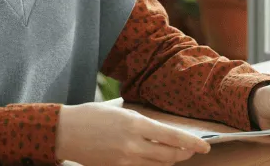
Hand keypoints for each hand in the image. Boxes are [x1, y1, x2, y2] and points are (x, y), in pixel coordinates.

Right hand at [55, 103, 210, 165]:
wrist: (64, 132)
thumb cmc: (90, 115)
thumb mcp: (119, 110)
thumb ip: (140, 119)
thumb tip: (160, 126)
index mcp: (134, 124)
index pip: (172, 137)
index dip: (192, 143)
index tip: (205, 145)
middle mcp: (132, 144)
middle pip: (170, 155)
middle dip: (185, 154)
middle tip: (192, 150)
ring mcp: (124, 160)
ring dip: (170, 160)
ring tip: (175, 153)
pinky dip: (152, 165)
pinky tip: (154, 158)